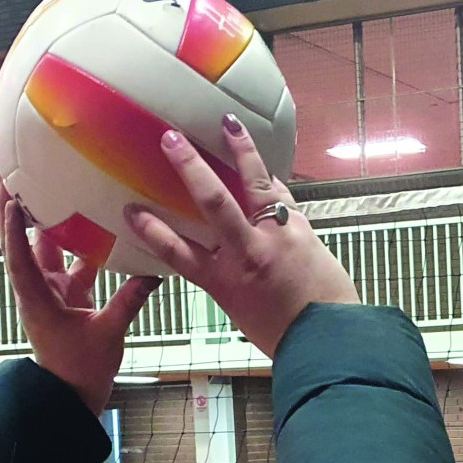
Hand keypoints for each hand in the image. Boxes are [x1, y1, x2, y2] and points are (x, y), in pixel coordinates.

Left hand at [0, 187, 158, 415]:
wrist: (72, 397)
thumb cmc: (79, 371)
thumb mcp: (107, 334)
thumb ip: (128, 301)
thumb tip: (152, 274)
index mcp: (38, 299)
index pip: (19, 257)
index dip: (14, 228)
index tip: (12, 199)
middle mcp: (39, 291)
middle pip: (23, 245)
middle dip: (19, 212)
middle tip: (16, 177)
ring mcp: (52, 293)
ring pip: (46, 252)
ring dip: (48, 225)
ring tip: (54, 189)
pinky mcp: (67, 299)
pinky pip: (71, 265)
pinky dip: (80, 248)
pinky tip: (96, 227)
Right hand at [121, 117, 358, 356]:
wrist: (331, 338)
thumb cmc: (284, 333)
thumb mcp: (238, 309)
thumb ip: (223, 278)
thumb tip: (214, 252)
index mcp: (223, 283)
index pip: (176, 252)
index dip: (152, 230)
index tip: (131, 210)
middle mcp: (248, 254)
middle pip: (212, 202)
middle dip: (190, 167)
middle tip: (171, 138)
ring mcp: (278, 237)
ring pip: (256, 185)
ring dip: (241, 150)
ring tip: (229, 123)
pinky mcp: (303, 230)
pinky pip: (282, 196)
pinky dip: (271, 178)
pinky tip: (262, 163)